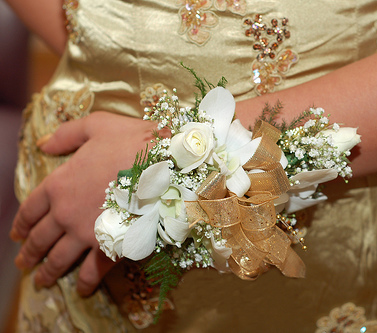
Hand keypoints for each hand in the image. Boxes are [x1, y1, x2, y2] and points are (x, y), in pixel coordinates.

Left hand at [10, 112, 162, 295]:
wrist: (167, 164)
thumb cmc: (133, 141)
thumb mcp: (97, 126)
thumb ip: (67, 135)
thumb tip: (42, 145)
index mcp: (60, 183)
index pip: (31, 207)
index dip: (22, 222)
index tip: (17, 233)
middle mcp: (66, 213)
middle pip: (40, 237)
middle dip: (29, 252)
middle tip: (23, 263)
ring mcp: (87, 233)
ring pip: (59, 258)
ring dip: (49, 271)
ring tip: (42, 280)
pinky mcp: (110, 246)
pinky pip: (93, 270)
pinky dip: (85, 282)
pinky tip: (81, 289)